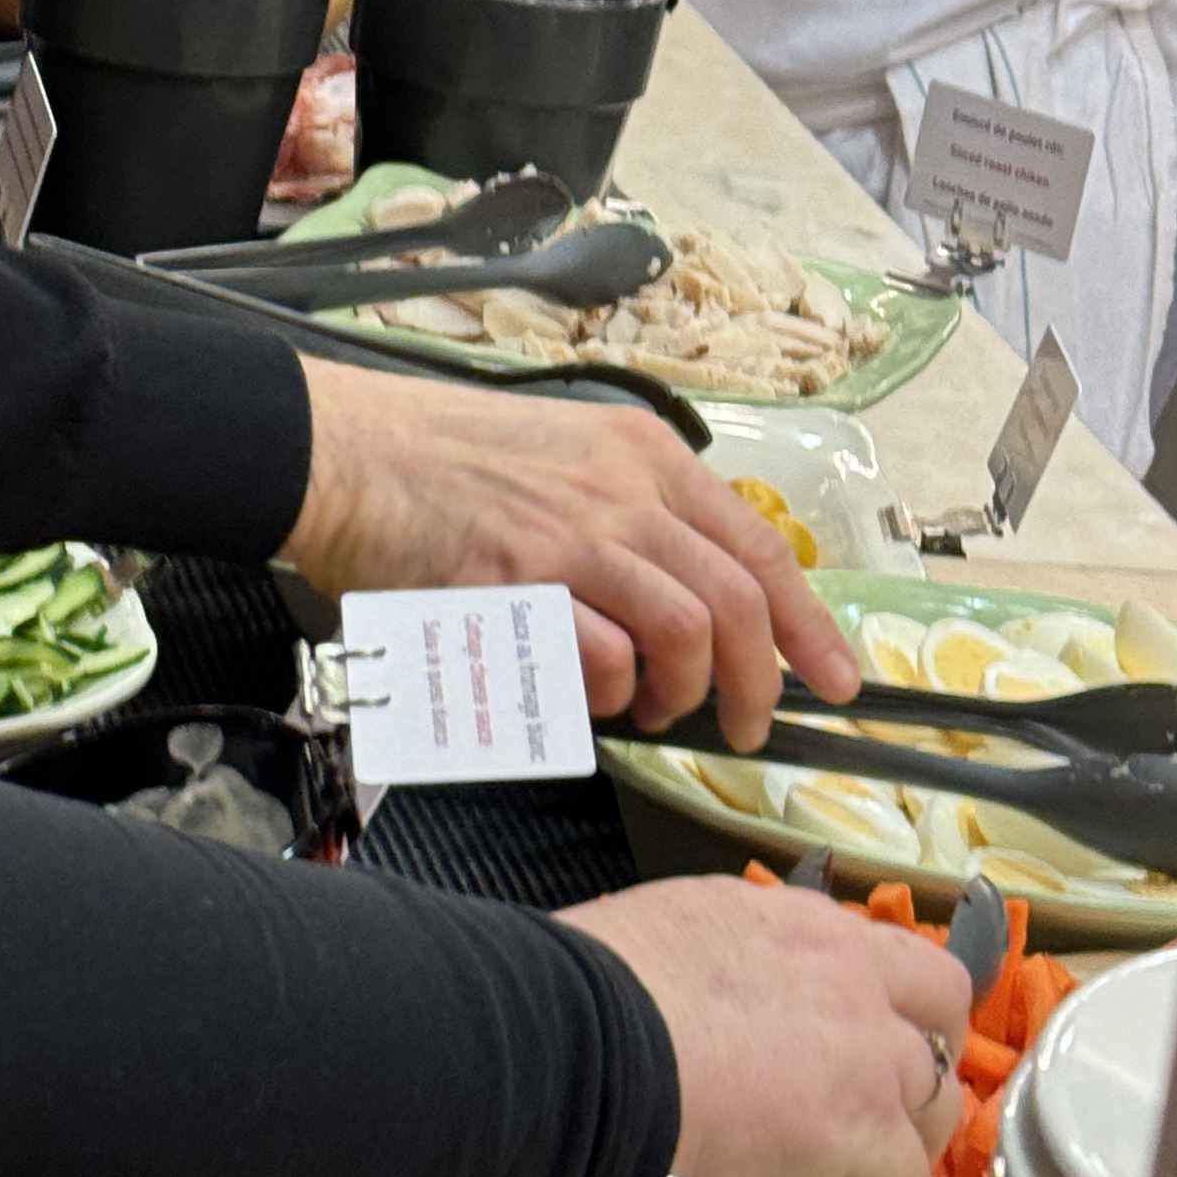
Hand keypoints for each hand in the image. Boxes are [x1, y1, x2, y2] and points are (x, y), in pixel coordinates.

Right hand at [282, 363, 859, 747]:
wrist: (343, 450)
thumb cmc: (438, 461)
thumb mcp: (564, 453)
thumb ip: (632, 516)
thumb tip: (693, 609)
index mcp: (642, 456)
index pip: (759, 547)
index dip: (809, 625)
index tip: (834, 678)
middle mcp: (620, 491)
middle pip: (737, 602)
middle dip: (756, 685)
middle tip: (746, 725)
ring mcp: (570, 535)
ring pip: (683, 633)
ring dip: (680, 693)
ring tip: (649, 710)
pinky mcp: (516, 583)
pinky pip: (599, 659)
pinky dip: (605, 695)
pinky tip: (583, 696)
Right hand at [559, 878, 969, 1176]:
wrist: (568, 1047)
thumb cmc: (568, 1002)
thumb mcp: (651, 950)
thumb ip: (703, 980)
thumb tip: (678, 1028)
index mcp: (785, 919)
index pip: (869, 953)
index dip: (865, 1010)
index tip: (818, 1059)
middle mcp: (845, 968)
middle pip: (937, 1014)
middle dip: (911, 1069)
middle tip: (853, 1124)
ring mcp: (867, 1050)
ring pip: (935, 1107)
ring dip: (886, 1153)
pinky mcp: (865, 1133)